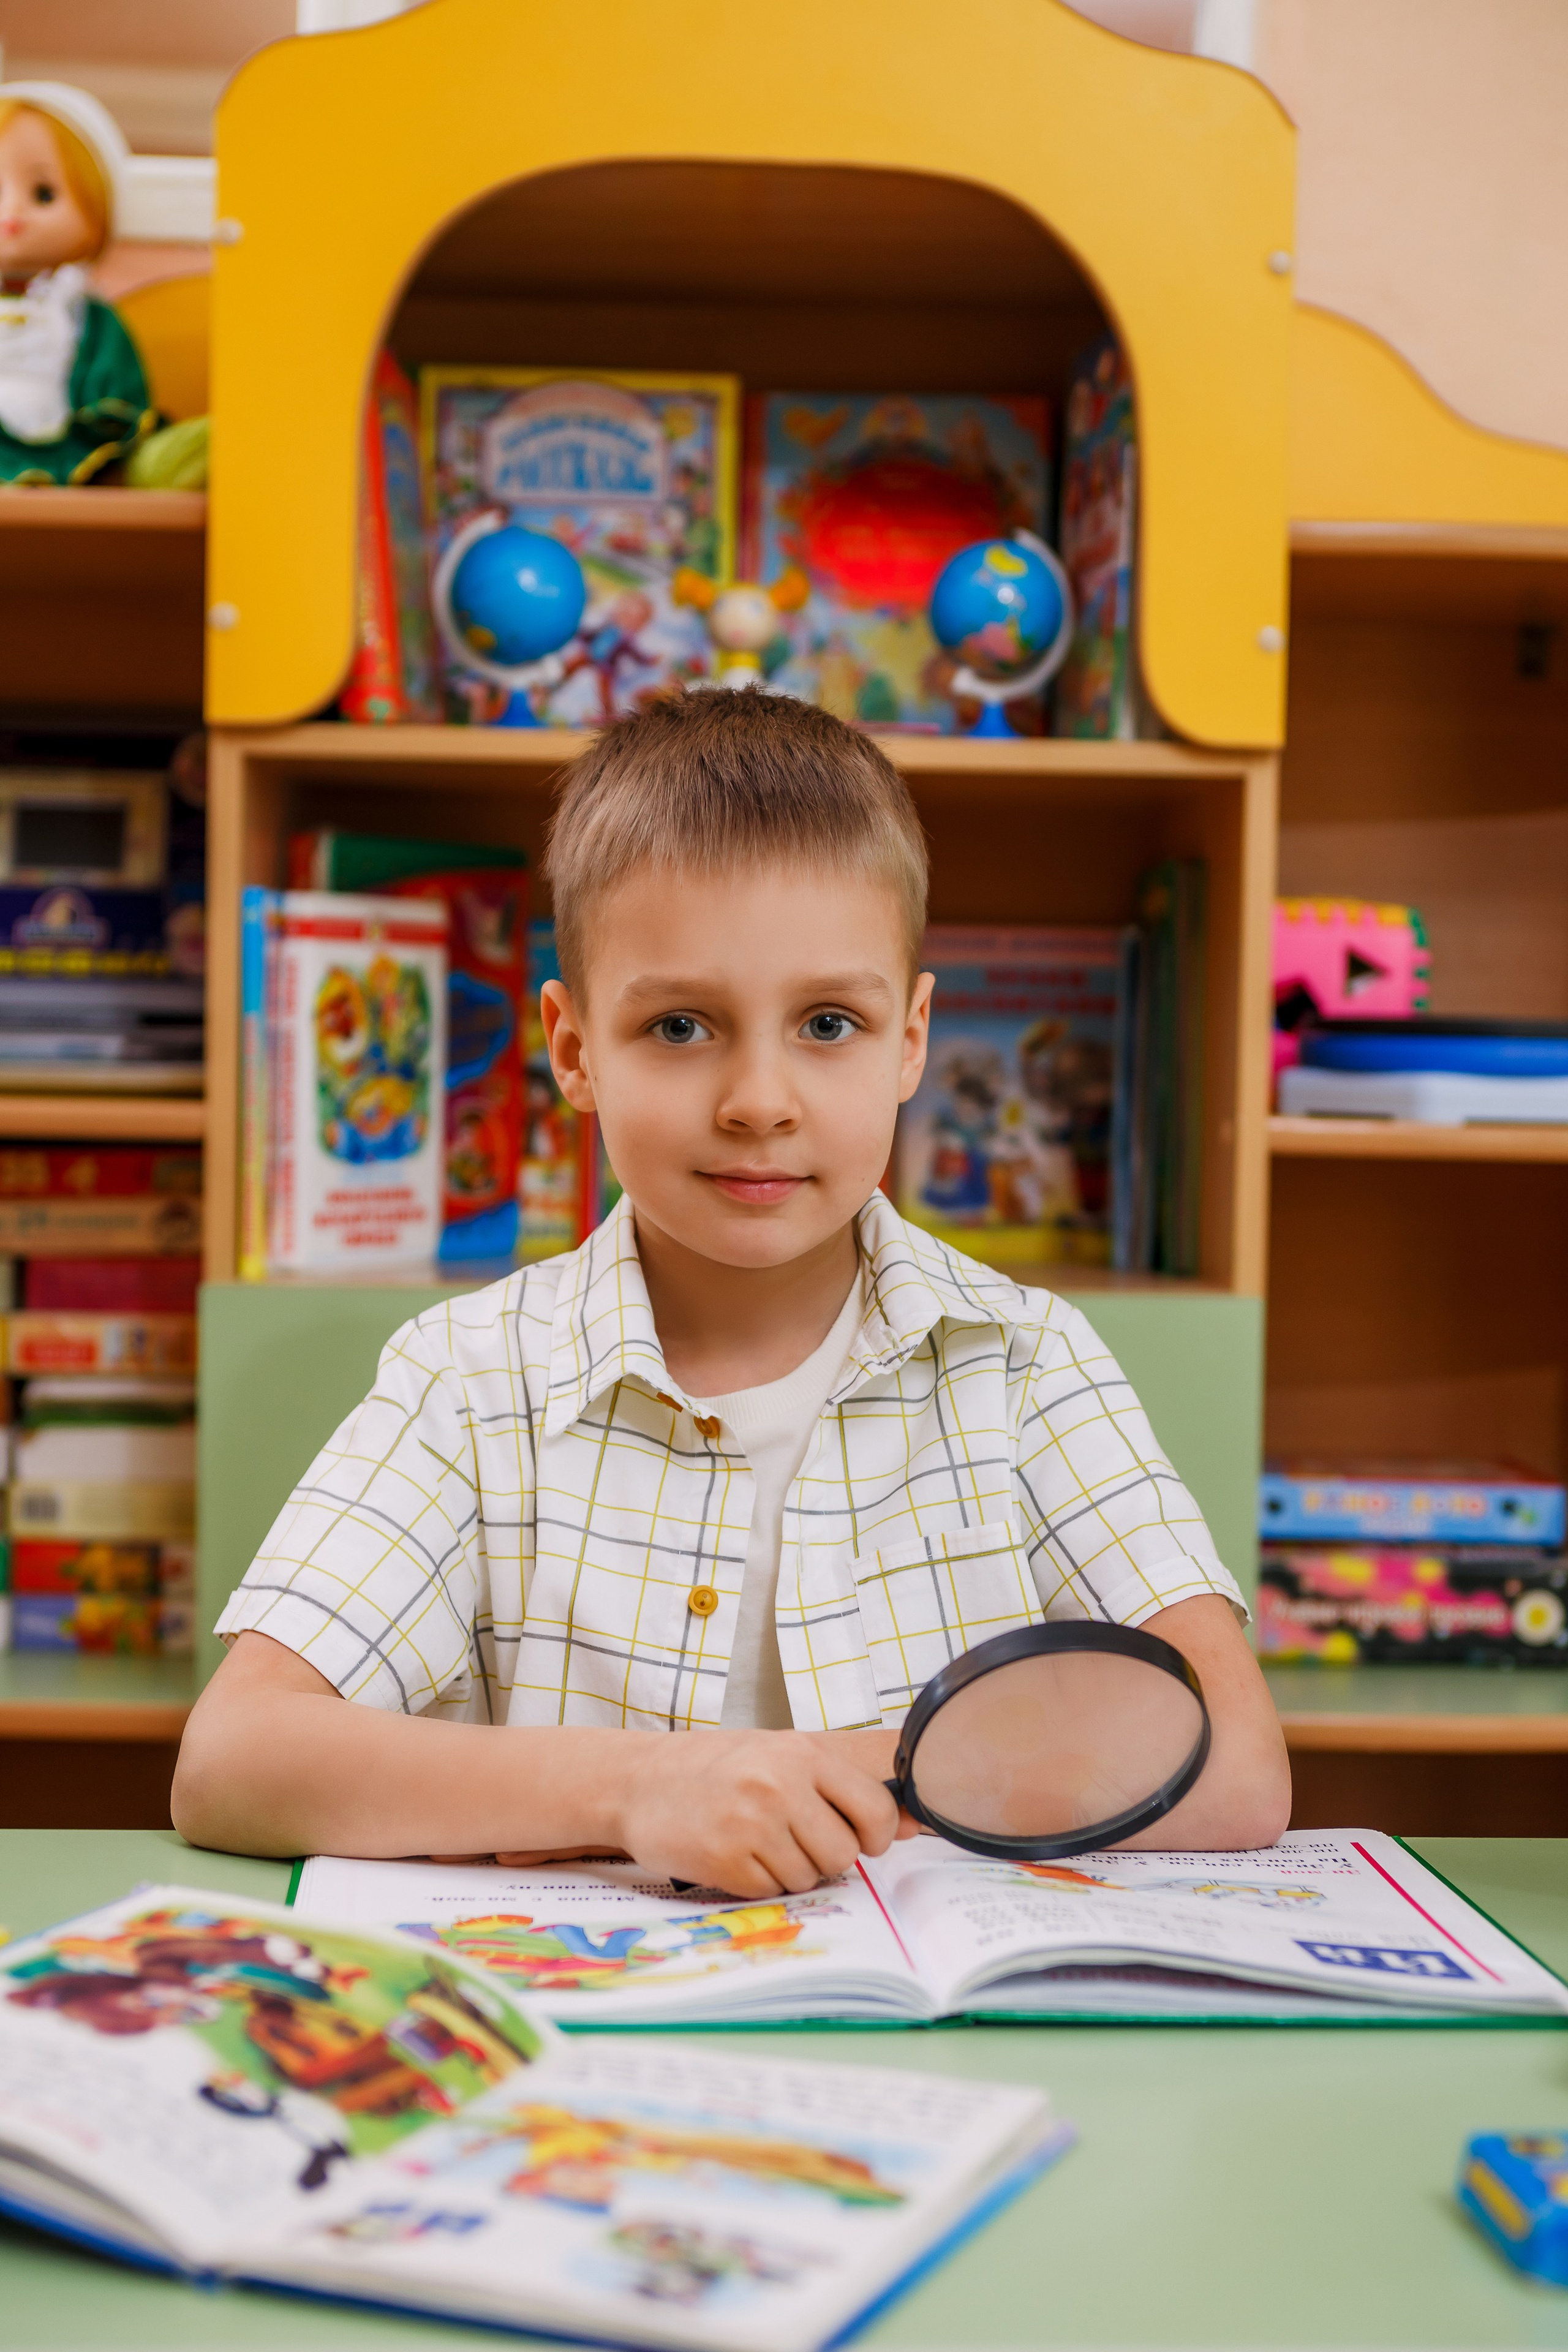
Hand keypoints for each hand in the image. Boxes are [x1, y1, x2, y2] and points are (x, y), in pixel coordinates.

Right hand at [608, 1728, 902, 1896]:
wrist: (638, 1780)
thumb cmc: (716, 1767)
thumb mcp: (778, 1754)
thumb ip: (839, 1786)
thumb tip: (915, 1824)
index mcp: (801, 1754)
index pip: (876, 1810)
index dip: (876, 1835)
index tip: (860, 1838)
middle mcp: (779, 1786)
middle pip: (843, 1853)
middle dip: (825, 1857)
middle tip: (793, 1838)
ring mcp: (750, 1825)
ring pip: (807, 1878)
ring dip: (788, 1870)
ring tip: (756, 1840)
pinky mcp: (723, 1860)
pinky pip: (770, 1892)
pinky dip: (756, 1882)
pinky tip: (733, 1853)